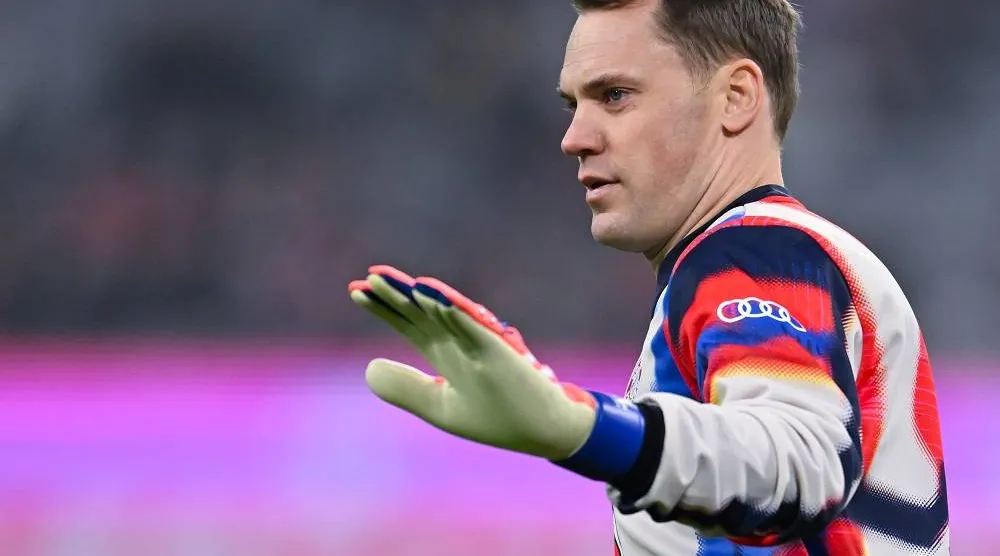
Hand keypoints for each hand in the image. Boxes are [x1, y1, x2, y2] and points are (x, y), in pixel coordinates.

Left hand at [348, 265, 596, 460]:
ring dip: (424, 295)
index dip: (383, 306)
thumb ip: (406, 388)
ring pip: (446, 312)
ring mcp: (481, 345)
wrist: (546, 429)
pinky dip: (454, 311)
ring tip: (400, 282)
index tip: (354, 290)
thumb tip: (366, 368)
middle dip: (396, 293)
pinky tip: (433, 296)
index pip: (408, 321)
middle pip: (422, 311)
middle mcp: (461, 342)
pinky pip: (474, 328)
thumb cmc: (497, 415)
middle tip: (367, 276)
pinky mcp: (500, 353)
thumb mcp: (440, 406)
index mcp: (444, 353)